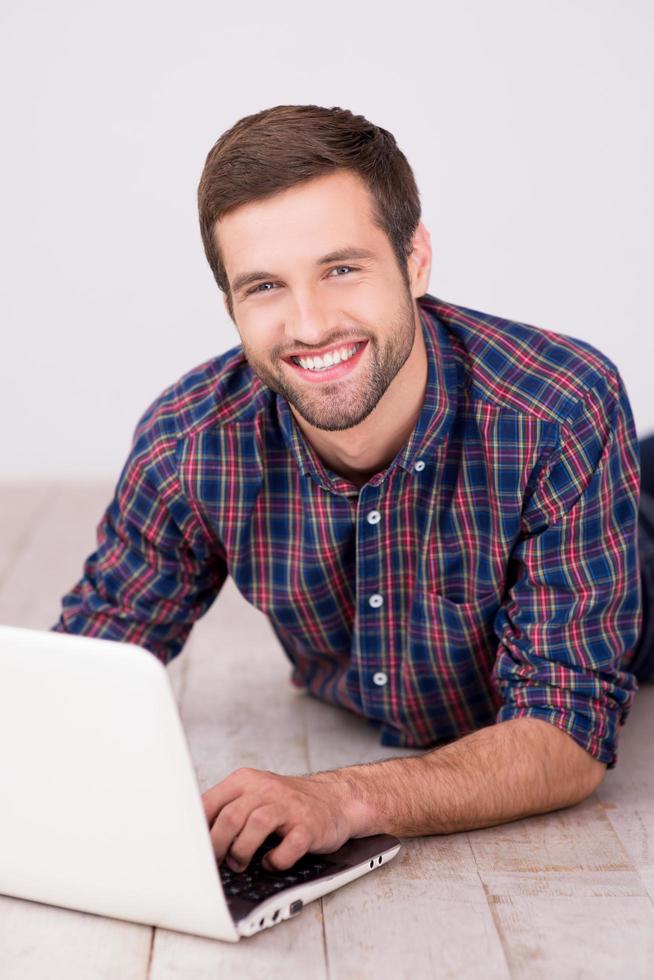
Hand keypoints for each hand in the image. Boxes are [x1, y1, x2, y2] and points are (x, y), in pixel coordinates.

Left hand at [201, 766, 354, 871]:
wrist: (335, 799)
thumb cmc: (288, 802)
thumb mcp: (254, 794)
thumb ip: (227, 808)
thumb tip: (195, 835)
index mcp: (246, 781)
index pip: (210, 802)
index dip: (199, 830)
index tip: (193, 849)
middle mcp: (266, 790)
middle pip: (230, 817)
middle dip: (218, 846)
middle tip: (218, 861)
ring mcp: (289, 808)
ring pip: (255, 827)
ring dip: (242, 852)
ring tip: (241, 863)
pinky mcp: (308, 827)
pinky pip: (288, 848)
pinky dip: (276, 861)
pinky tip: (272, 862)